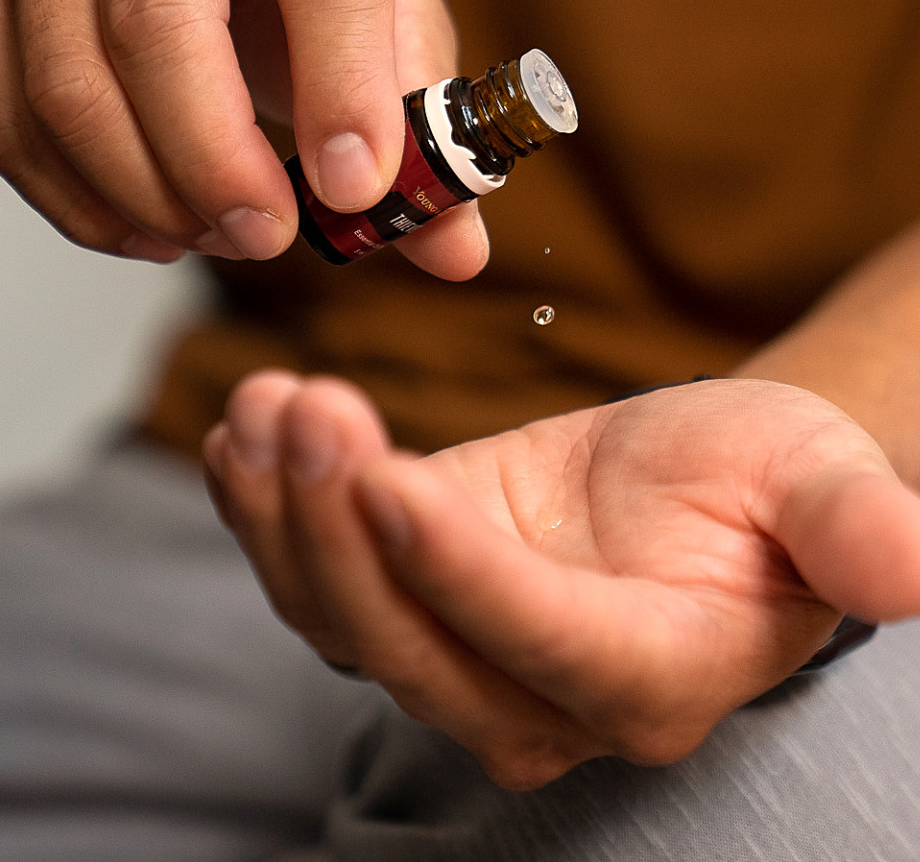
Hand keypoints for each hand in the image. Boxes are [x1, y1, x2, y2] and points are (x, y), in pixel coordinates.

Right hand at [0, 0, 486, 277]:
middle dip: (218, 165)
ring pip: (72, 86)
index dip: (345, 91)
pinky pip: (13, 119)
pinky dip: (85, 203)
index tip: (357, 193)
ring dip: (151, 196)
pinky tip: (152, 224)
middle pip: (160, 27)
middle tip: (270, 238)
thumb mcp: (382, 0)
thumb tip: (454, 247)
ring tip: (219, 233)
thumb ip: (422, 118)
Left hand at [204, 374, 919, 788]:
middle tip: (308, 407)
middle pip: (414, 643)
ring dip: (286, 516)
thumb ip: (853, 530)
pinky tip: (247, 437)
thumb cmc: (766, 483)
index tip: (389, 479)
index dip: (459, 575)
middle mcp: (543, 693)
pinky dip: (270, 514)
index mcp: (653, 671)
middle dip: (344, 530)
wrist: (701, 484)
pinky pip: (319, 578)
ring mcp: (462, 650)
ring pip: (345, 617)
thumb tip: (913, 566)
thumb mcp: (820, 482)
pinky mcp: (410, 595)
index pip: (538, 644)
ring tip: (265, 408)